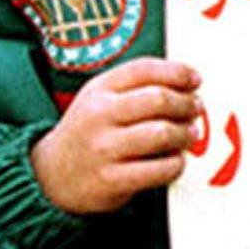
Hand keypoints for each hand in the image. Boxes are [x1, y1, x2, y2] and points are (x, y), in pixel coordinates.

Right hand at [31, 58, 201, 214]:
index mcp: (99, 89)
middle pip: (158, 99)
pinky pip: (158, 170)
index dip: (177, 72)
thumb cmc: (89, 131)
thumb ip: (137, 87)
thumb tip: (188, 85)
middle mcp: (99, 115)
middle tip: (196, 109)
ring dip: (185, 134)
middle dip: (186, 103)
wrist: (53, 174)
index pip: (144, 69)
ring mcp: (104, 148)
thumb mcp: (101, 98)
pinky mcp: (111, 180)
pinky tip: (176, 160)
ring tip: (189, 134)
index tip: (195, 79)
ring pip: (161, 134)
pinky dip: (176, 164)